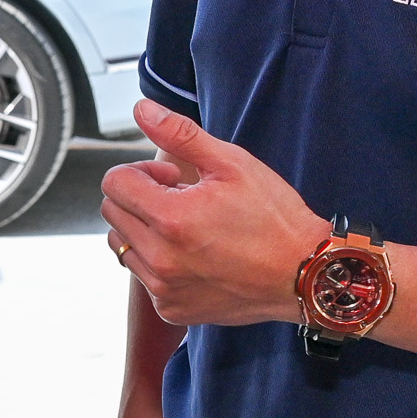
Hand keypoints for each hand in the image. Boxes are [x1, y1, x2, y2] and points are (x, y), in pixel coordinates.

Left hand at [103, 101, 327, 327]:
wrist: (304, 275)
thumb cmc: (274, 218)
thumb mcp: (232, 164)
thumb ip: (180, 134)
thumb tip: (141, 108)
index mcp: (171, 219)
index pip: (114, 183)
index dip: (141, 171)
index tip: (172, 179)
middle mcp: (160, 259)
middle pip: (113, 213)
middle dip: (139, 197)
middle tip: (180, 198)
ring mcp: (163, 288)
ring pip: (122, 246)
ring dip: (143, 230)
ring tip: (185, 227)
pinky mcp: (171, 308)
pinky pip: (143, 278)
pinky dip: (158, 262)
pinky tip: (194, 256)